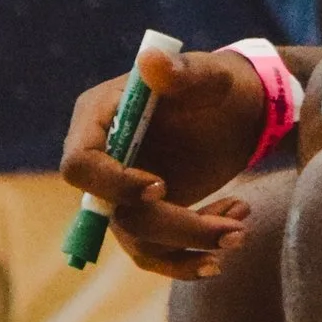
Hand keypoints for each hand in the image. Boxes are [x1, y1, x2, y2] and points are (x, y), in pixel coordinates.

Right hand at [60, 44, 264, 281]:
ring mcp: (122, 194)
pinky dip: (188, 260)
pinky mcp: (147, 217)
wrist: (241, 112)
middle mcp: (103, 161)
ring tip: (241, 229)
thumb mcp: (209, 75)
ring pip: (139, 241)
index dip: (112, 183)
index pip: (80, 164)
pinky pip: (154, 253)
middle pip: (115, 213)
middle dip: (175, 226)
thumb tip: (150, 61)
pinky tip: (226, 247)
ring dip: (191, 244)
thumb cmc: (218, 85)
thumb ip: (183, 71)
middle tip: (233, 228)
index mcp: (99, 118)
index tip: (161, 187)